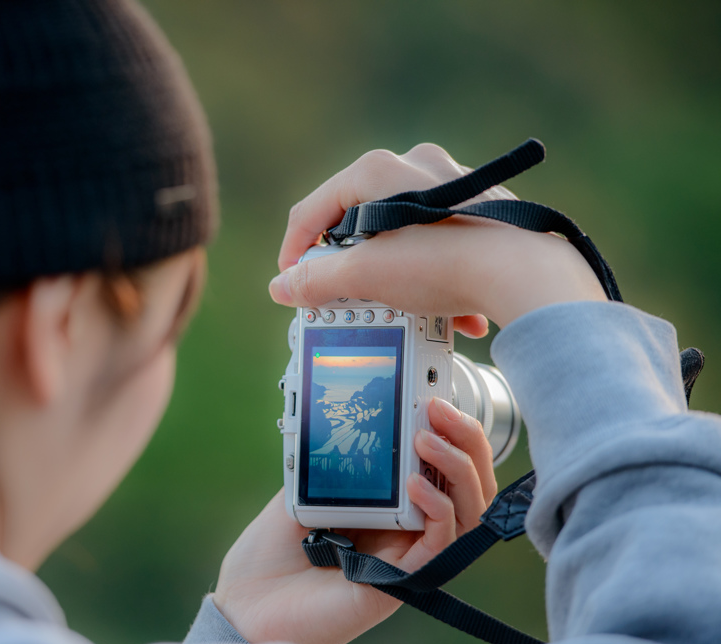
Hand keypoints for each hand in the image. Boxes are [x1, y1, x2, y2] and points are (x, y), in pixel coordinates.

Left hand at [213, 398, 496, 643]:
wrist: (244, 603)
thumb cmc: (269, 552)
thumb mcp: (304, 486)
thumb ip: (336, 457)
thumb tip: (361, 410)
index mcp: (388, 505)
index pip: (441, 465)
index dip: (450, 430)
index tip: (435, 394)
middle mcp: (406, 529)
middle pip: (466, 484)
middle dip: (465, 440)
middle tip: (439, 407)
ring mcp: (407, 555)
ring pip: (465, 511)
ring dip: (456, 468)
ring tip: (427, 439)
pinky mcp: (400, 582)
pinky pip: (439, 543)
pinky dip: (437, 509)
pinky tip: (416, 486)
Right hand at [269, 143, 605, 327]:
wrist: (529, 274)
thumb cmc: (447, 265)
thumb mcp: (367, 276)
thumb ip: (317, 280)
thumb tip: (283, 286)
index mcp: (377, 171)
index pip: (313, 209)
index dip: (294, 251)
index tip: (290, 283)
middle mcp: (413, 164)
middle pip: (356, 218)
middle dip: (348, 263)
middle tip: (343, 296)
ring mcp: (450, 181)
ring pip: (399, 230)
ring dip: (393, 271)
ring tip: (400, 308)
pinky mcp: (479, 205)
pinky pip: (438, 237)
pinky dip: (432, 271)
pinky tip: (445, 308)